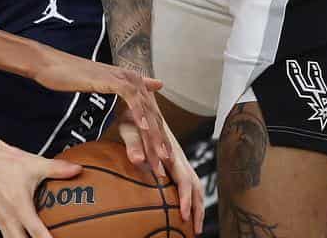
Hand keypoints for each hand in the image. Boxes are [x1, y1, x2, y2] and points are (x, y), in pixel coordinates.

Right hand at [0, 138, 79, 237]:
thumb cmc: (3, 162)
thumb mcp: (34, 164)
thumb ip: (57, 168)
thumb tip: (76, 169)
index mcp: (19, 206)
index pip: (37, 233)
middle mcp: (9, 216)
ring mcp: (0, 219)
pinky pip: (7, 235)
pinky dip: (17, 237)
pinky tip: (25, 234)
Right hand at [29, 52, 171, 181]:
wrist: (48, 64)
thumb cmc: (68, 75)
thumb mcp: (99, 85)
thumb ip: (120, 89)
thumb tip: (140, 89)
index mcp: (130, 82)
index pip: (150, 114)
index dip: (158, 138)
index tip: (161, 161)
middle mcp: (132, 79)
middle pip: (152, 115)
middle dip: (160, 142)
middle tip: (165, 166)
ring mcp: (123, 78)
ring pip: (146, 110)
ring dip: (154, 135)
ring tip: (160, 156)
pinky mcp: (113, 79)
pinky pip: (131, 99)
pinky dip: (139, 115)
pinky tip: (144, 130)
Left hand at [114, 116, 203, 232]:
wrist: (140, 102)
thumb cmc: (133, 116)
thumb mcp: (129, 128)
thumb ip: (134, 144)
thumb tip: (139, 161)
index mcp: (173, 152)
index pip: (185, 180)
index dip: (185, 199)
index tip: (182, 215)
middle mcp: (180, 158)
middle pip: (196, 188)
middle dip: (197, 210)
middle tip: (195, 231)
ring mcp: (180, 160)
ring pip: (196, 187)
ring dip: (197, 207)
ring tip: (194, 227)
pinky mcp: (176, 162)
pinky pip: (188, 184)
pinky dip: (191, 200)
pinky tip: (184, 210)